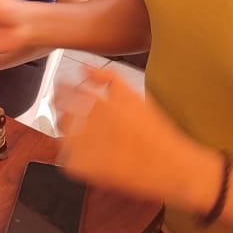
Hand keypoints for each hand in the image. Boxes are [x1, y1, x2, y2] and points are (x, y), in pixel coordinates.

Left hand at [55, 66, 219, 212]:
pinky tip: (96, 157)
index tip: (63, 93)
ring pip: (61, 134)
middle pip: (59, 110)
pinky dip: (76, 157)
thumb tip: (83, 66)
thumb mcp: (134, 96)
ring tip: (90, 140)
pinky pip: (67, 159)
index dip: (62, 91)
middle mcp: (87, 121)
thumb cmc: (157, 133)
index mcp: (98, 101)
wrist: (173, 167)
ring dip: (69, 134)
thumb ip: (107, 77)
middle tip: (76, 119)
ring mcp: (82, 145)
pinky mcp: (82, 167)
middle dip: (63, 111)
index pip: (64, 90)